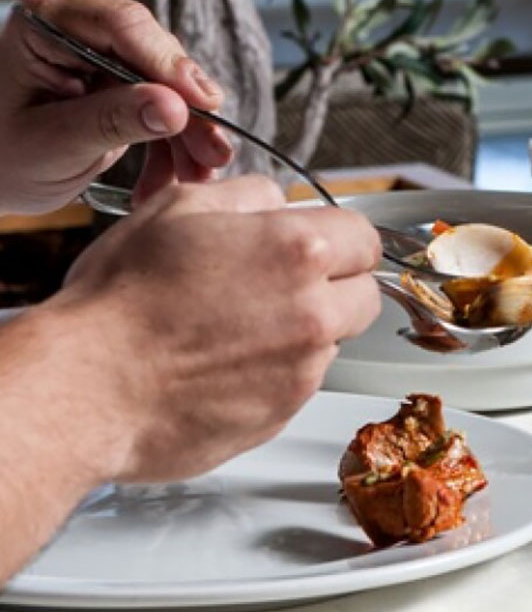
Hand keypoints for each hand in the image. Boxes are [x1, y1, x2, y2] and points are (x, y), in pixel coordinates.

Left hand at [0, 0, 233, 213]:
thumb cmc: (2, 157)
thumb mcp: (54, 144)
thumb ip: (112, 121)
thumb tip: (175, 107)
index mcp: (45, 22)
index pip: (121, 24)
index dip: (168, 62)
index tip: (203, 102)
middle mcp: (81, 25)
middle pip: (157, 56)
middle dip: (187, 111)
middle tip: (213, 155)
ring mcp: (106, 51)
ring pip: (172, 84)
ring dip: (189, 134)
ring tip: (198, 176)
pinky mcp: (125, 78)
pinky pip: (168, 104)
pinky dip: (176, 143)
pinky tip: (177, 174)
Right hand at [43, 176, 381, 482]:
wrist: (84, 386)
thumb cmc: (121, 301)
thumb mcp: (179, 208)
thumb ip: (248, 196)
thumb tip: (277, 200)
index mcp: (298, 251)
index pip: (366, 238)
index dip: (342, 239)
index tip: (326, 246)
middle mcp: (313, 312)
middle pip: (365, 294)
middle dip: (336, 287)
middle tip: (284, 287)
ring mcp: (302, 370)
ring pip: (332, 342)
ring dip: (304, 332)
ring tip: (237, 328)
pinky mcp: (282, 415)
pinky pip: (299, 384)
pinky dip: (275, 374)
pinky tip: (224, 365)